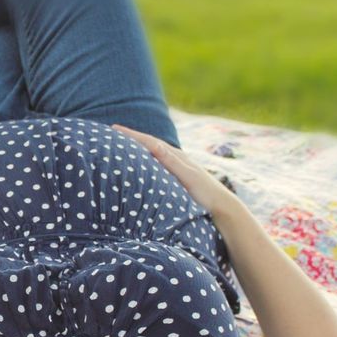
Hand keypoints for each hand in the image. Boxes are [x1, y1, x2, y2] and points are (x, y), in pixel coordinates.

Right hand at [111, 124, 236, 217]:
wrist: (222, 207)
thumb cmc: (206, 193)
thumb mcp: (188, 177)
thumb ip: (171, 161)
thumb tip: (154, 144)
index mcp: (177, 157)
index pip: (150, 142)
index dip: (132, 135)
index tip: (114, 128)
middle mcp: (177, 159)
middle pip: (150, 145)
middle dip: (132, 138)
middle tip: (113, 133)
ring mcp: (178, 168)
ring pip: (154, 154)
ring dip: (139, 148)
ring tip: (123, 145)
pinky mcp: (179, 178)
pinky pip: (158, 164)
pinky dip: (147, 160)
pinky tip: (142, 164)